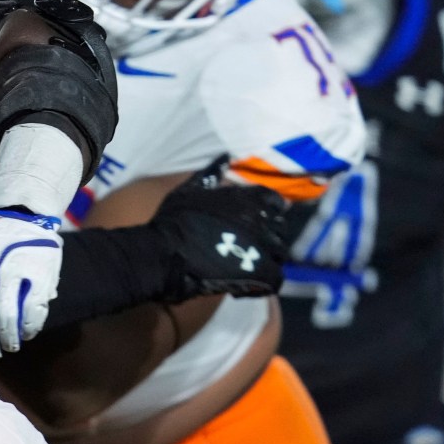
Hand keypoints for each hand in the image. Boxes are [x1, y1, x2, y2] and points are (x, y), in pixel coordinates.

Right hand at [147, 162, 291, 300]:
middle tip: (248, 252)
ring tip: (247, 270)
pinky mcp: (258, 270)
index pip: (275, 203)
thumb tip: (224, 157)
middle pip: (280, 230)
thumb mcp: (189, 189)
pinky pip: (275, 279)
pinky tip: (247, 287)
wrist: (163, 253)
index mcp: (246, 197)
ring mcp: (261, 245)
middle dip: (268, 240)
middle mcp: (259, 218)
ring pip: (280, 254)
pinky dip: (264, 284)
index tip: (255, 226)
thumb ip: (210, 174)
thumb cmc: (172, 221)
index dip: (268, 215)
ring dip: (267, 262)